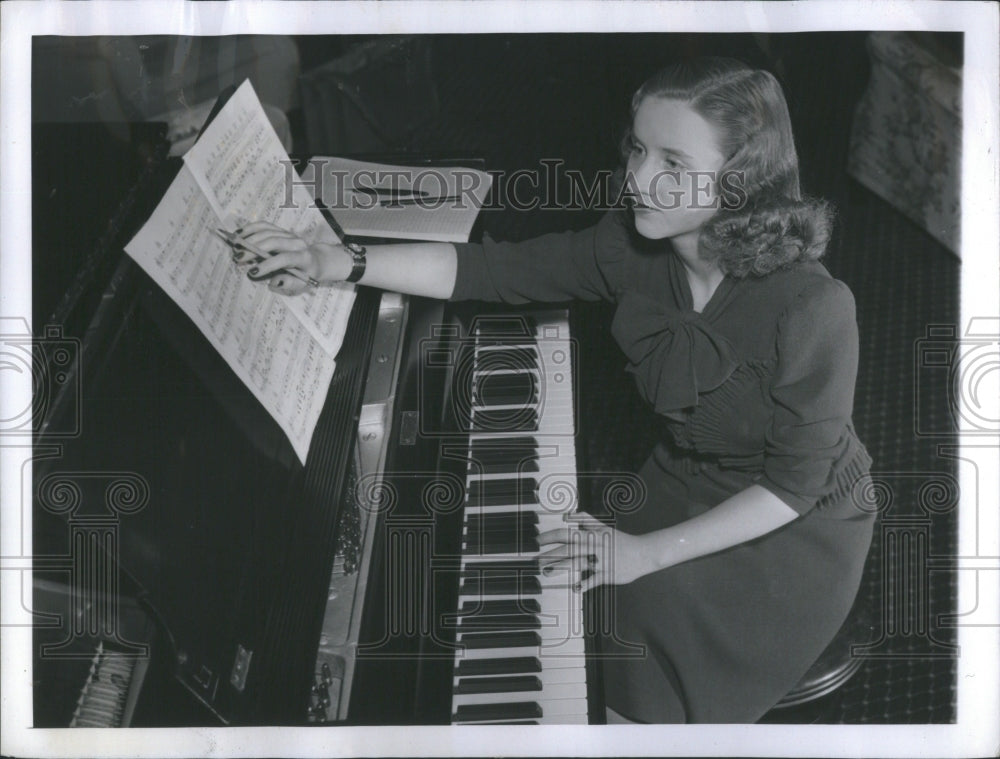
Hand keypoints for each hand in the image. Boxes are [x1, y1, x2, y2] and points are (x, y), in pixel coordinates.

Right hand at [235, 221, 352, 293]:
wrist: (315, 260)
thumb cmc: (307, 274)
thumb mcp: (302, 284)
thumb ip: (289, 283)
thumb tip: (274, 281)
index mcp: (303, 257)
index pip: (284, 258)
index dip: (267, 265)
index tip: (252, 273)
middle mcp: (296, 242)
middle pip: (273, 241)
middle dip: (253, 250)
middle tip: (238, 259)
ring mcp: (288, 234)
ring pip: (267, 232)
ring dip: (249, 239)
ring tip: (235, 249)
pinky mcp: (281, 230)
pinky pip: (264, 225)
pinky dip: (250, 228)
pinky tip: (239, 234)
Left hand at [538, 513, 653, 592]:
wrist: (643, 553)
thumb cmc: (621, 541)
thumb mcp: (603, 527)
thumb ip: (585, 519)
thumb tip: (568, 514)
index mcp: (592, 535)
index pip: (566, 534)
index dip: (551, 536)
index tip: (538, 540)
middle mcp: (594, 547)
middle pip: (568, 550)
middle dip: (550, 554)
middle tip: (535, 560)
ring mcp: (600, 561)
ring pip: (577, 563)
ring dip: (561, 567)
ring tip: (547, 571)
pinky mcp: (607, 574)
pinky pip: (593, 580)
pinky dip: (585, 584)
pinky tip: (575, 588)